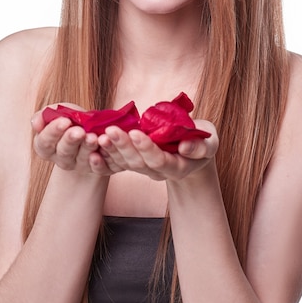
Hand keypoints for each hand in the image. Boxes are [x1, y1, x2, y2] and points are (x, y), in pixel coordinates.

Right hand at [31, 104, 111, 174]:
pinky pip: (97, 168)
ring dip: (86, 147)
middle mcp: (61, 159)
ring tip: (92, 137)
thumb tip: (35, 123)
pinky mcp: (95, 168)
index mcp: (46, 147)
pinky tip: (99, 153)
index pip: (45, 142)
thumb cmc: (71, 119)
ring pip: (81, 159)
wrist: (93, 128)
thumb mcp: (58, 113)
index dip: (53, 132)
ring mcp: (79, 165)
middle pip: (63, 152)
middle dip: (71, 140)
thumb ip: (44, 116)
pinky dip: (98, 162)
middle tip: (79, 131)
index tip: (64, 121)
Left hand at [97, 119, 217, 180]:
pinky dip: (104, 157)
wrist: (192, 150)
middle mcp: (158, 171)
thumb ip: (201, 146)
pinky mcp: (134, 162)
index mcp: (177, 166)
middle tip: (110, 131)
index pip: (159, 160)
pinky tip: (92, 148)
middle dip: (123, 146)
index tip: (135, 133)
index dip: (147, 148)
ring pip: (125, 163)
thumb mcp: (209, 142)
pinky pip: (117, 163)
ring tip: (99, 135)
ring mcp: (144, 168)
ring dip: (111, 150)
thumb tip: (186, 148)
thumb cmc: (202, 142)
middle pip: (138, 162)